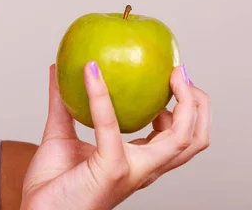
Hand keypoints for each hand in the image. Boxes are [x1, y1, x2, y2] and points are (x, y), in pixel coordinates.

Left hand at [21, 62, 210, 209]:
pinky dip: (101, 95)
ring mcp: (132, 171)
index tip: (175, 78)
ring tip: (170, 74)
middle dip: (199, 104)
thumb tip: (57, 69)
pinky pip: (111, 124)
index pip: (180, 137)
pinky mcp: (111, 169)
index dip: (189, 108)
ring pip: (180, 139)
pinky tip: (91, 71)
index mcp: (139, 161)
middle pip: (193, 140)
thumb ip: (63, 103)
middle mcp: (143, 168)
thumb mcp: (60, 134)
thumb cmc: (52, 184)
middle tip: (180, 73)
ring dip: (185, 102)